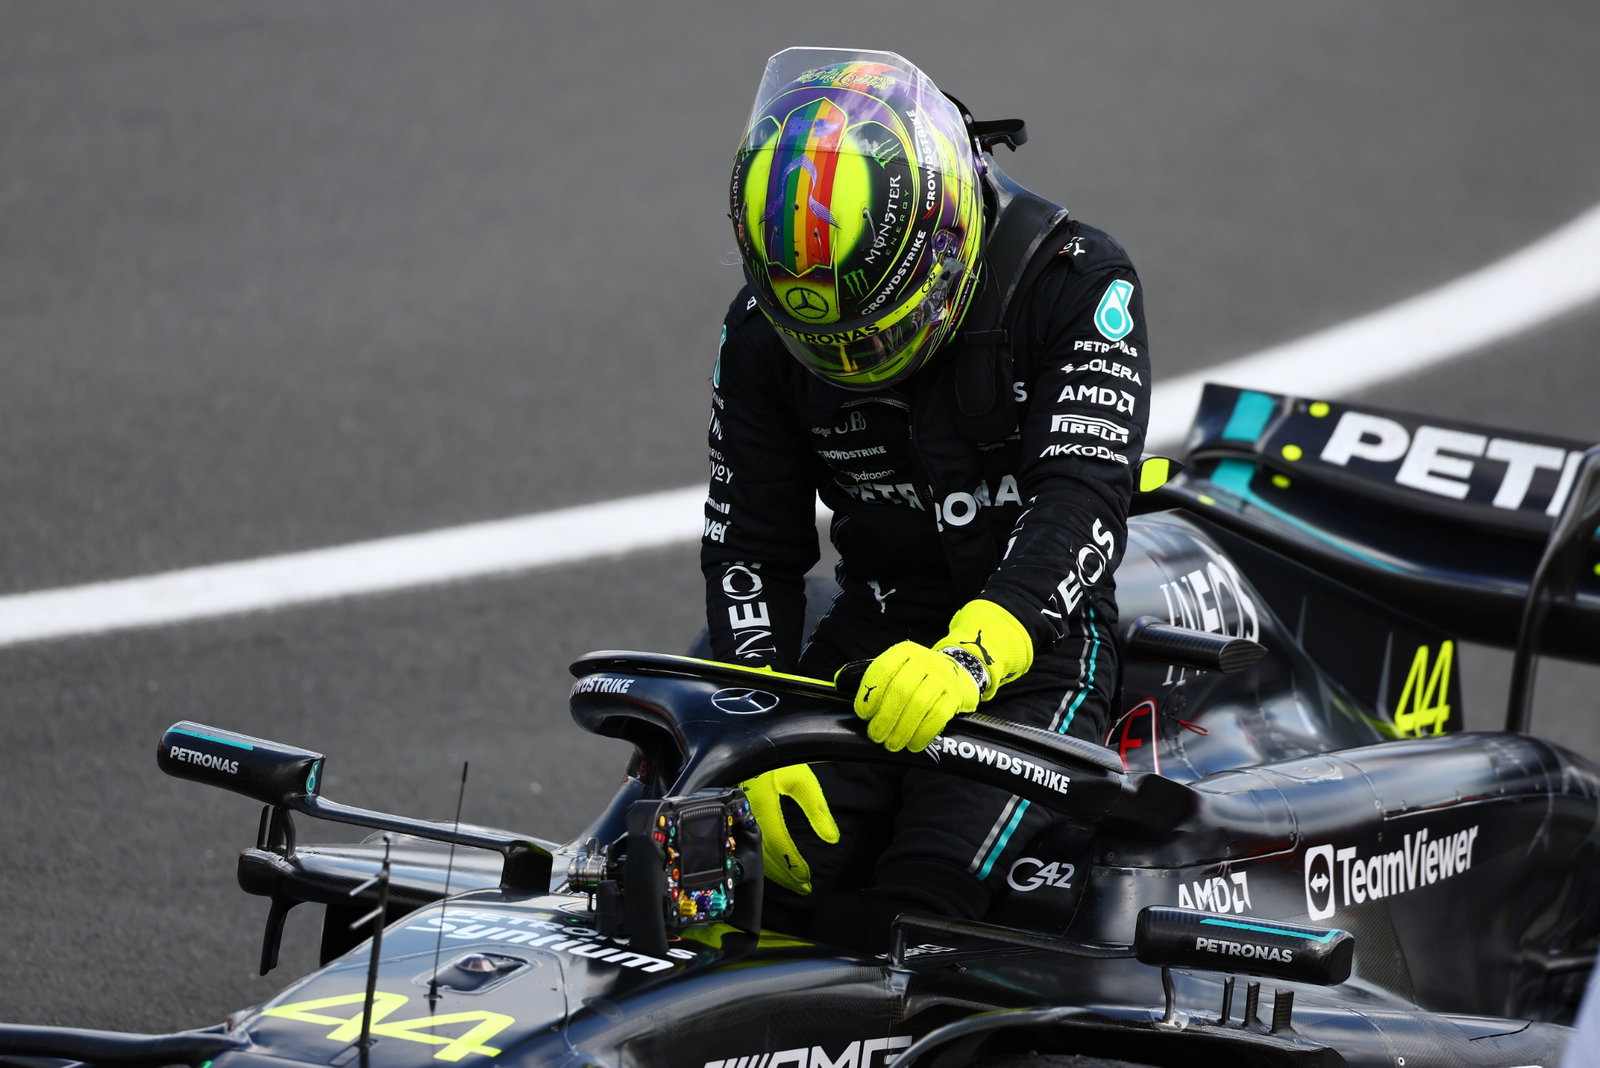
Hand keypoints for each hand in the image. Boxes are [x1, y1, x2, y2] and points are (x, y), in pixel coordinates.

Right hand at [740, 764, 838, 894]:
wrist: (751, 743)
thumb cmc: (778, 756)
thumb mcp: (802, 780)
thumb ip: (817, 811)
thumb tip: (832, 839)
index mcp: (764, 807)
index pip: (781, 846)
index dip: (794, 866)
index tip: (807, 881)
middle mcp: (748, 815)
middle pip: (765, 856)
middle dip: (784, 876)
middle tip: (801, 888)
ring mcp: (738, 816)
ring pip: (753, 851)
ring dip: (772, 870)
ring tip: (789, 881)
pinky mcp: (736, 814)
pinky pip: (747, 842)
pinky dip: (760, 857)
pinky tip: (771, 863)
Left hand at [851, 599, 1033, 752]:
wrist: (961, 671)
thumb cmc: (919, 675)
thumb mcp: (897, 667)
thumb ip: (870, 676)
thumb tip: (837, 682)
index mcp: (904, 652)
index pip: (882, 670)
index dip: (870, 694)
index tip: (863, 714)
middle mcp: (924, 660)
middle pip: (900, 691)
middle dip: (885, 718)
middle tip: (877, 736)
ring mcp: (942, 677)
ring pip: (919, 705)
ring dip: (902, 729)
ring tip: (893, 744)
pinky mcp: (955, 695)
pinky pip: (938, 716)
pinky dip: (924, 733)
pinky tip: (914, 744)